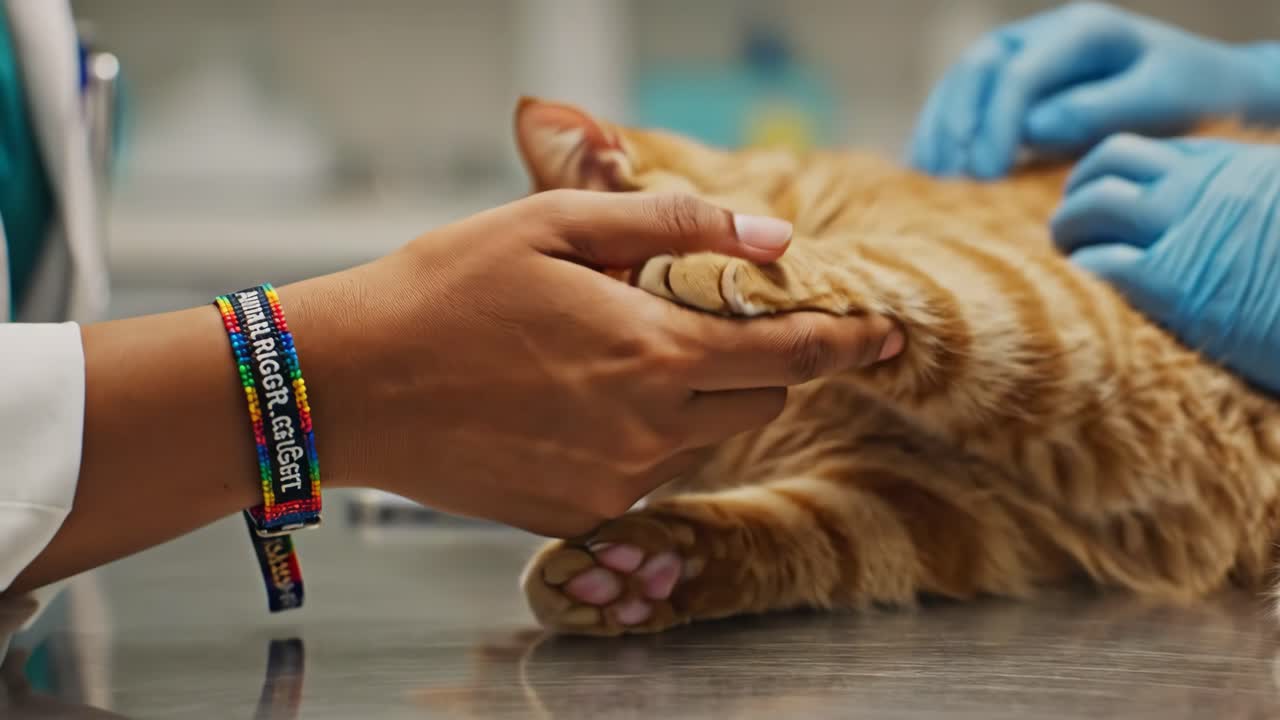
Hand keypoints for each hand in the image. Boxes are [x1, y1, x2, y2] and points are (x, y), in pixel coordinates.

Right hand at [306, 191, 902, 536]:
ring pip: (701, 437)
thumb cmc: (447, 288)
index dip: (846, 341)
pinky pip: (645, 475)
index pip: (789, 352)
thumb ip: (675, 225)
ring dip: (691, 396)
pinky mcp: (578, 515)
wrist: (354, 384)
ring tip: (610, 354)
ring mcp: (614, 483)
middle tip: (699, 319)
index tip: (884, 336)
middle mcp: (648, 430)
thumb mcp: (556, 224)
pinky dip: (640, 436)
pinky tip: (574, 403)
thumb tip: (773, 240)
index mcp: (652, 351)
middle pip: (756, 399)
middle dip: (756, 359)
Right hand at [909, 1, 1279, 177]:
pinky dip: (939, 135)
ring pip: (959, 83)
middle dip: (959, 124)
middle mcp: (1042, 36)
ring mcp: (1020, 57)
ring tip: (931, 178)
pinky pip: (960, 103)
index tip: (988, 176)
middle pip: (977, 68)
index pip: (1019, 73)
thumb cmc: (1187, 96)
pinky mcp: (1008, 87)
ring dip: (939, 130)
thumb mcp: (1160, 101)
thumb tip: (1032, 128)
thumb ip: (1098, 110)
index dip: (996, 124)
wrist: (1199, 88)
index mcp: (1083, 30)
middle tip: (957, 178)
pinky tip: (928, 170)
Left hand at [1051, 135, 1279, 392]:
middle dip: (1078, 193)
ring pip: (1090, 207)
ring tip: (1069, 253)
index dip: (1110, 174)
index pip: (1143, 151)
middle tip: (1072, 225)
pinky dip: (1084, 271)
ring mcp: (1180, 229)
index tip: (1102, 197)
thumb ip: (1238, 200)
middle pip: (1104, 167)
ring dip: (1069, 230)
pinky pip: (1098, 263)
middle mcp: (1198, 186)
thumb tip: (1214, 225)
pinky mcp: (1167, 282)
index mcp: (1230, 165)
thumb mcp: (1272, 206)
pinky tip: (1086, 287)